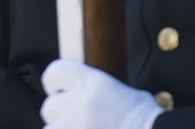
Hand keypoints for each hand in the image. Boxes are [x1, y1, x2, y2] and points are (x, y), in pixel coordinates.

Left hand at [41, 59, 162, 128]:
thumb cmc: (146, 119)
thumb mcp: (125, 93)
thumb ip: (97, 90)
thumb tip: (80, 90)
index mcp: (95, 83)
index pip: (55, 72)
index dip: (54, 81)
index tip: (56, 88)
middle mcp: (82, 104)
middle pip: (49, 106)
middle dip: (59, 114)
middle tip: (74, 119)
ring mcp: (78, 127)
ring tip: (80, 128)